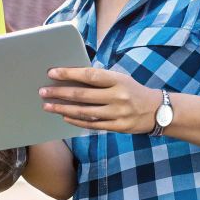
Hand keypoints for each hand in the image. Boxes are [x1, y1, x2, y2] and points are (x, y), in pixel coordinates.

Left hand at [40, 67, 161, 132]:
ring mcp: (118, 113)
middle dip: (60, 93)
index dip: (69, 73)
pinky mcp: (117, 127)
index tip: (52, 73)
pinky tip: (64, 116)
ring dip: (63, 108)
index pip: (89, 75)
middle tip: (43, 92)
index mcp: (118, 80)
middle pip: (83, 95)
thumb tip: (71, 77)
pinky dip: (76, 120)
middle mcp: (118, 96)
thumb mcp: (120, 79)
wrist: (156, 110)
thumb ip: (100, 79)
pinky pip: (92, 124)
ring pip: (84, 112)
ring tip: (47, 106)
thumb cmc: (132, 90)